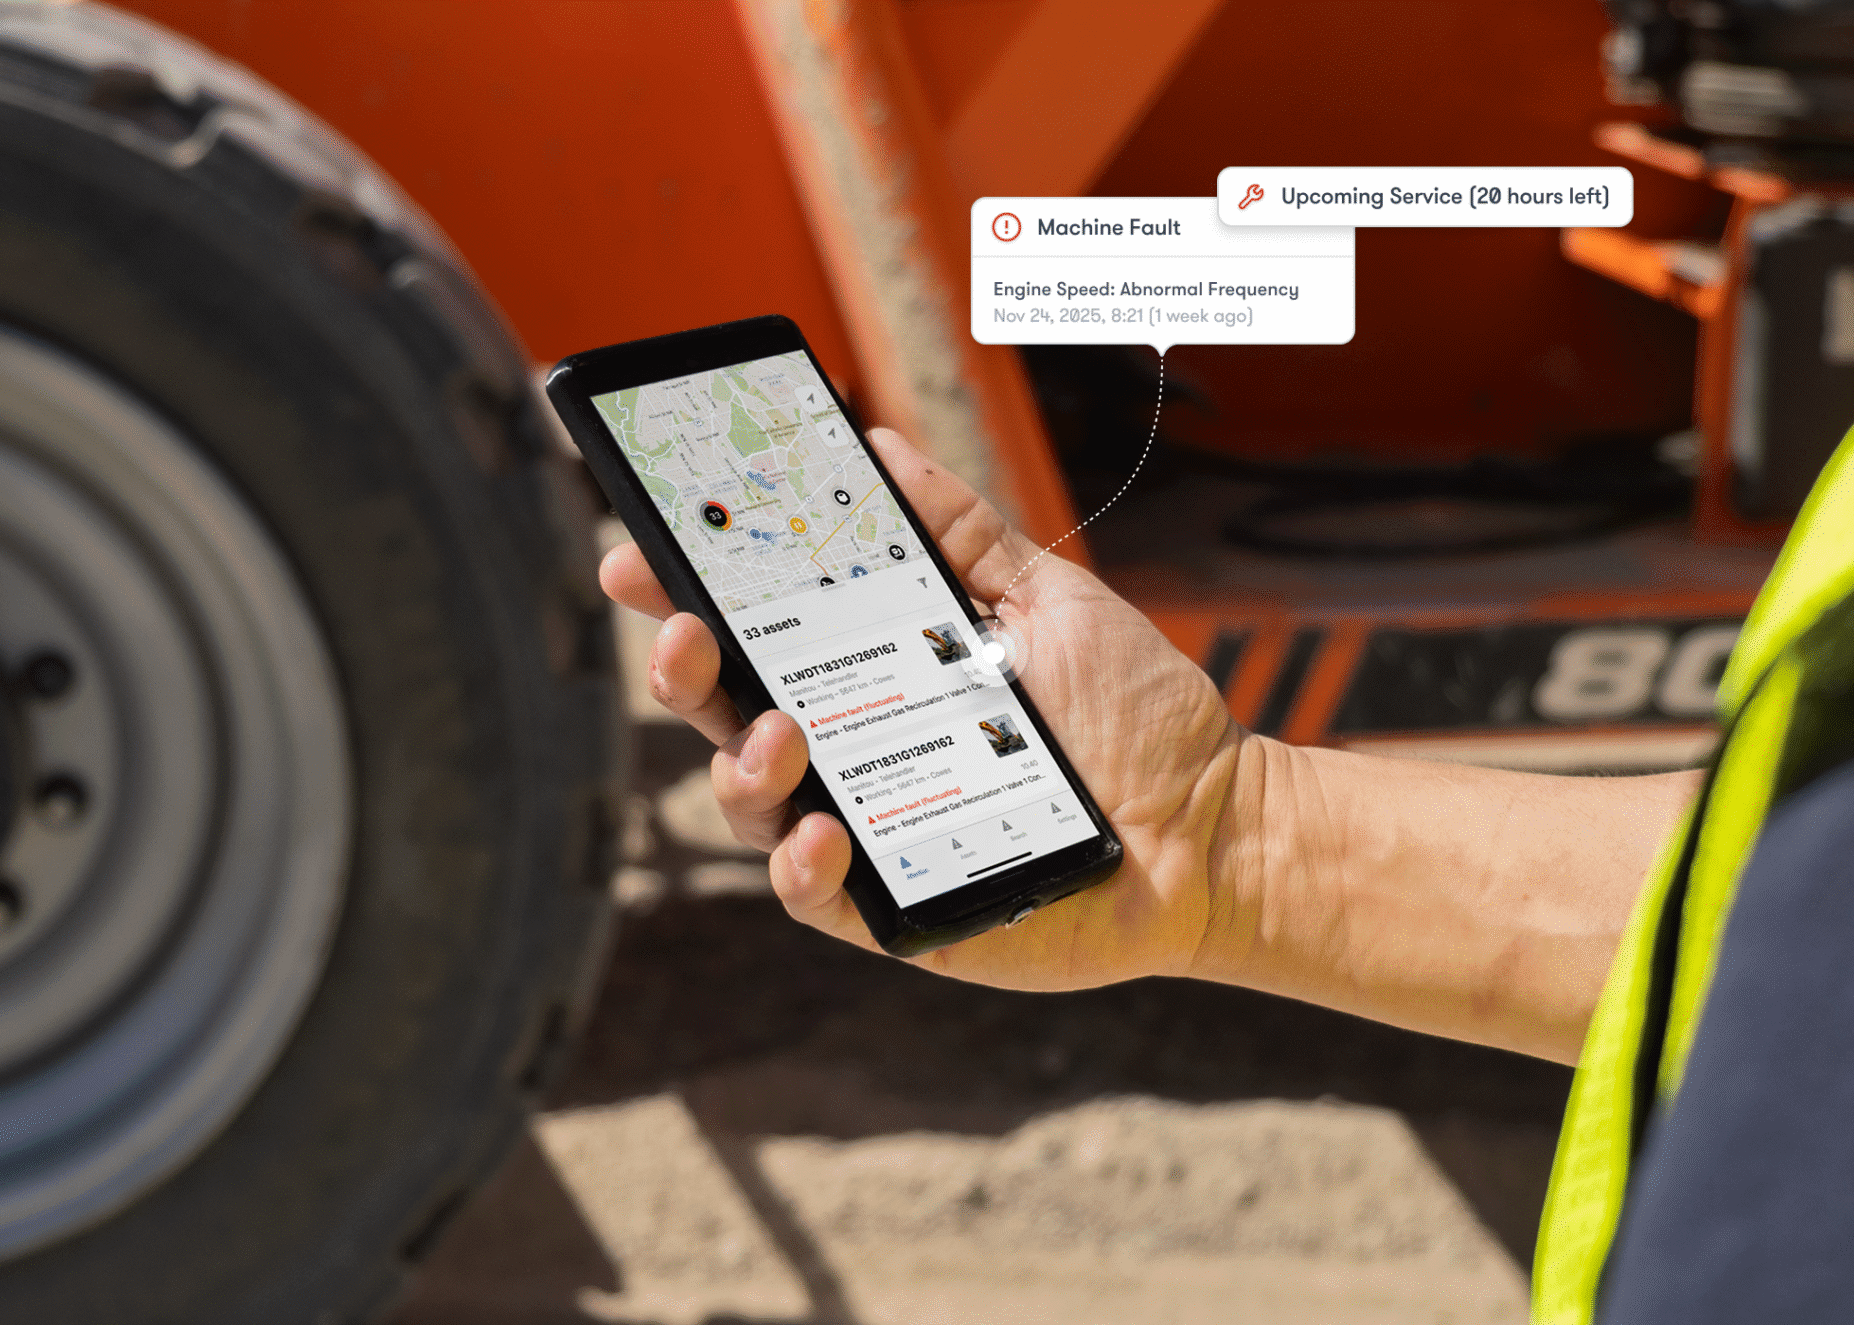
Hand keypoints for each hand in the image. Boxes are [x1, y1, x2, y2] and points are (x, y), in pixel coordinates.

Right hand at [599, 427, 1262, 990]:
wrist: (1213, 826)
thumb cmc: (1131, 713)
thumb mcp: (1046, 598)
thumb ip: (959, 531)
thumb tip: (877, 445)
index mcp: (869, 668)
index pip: (753, 625)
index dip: (684, 590)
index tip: (640, 549)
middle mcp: (850, 747)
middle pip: (724, 707)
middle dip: (682, 666)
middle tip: (684, 629)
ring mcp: (865, 828)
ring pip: (752, 801)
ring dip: (742, 763)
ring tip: (777, 733)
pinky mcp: (893, 911)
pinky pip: (815, 896)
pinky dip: (801, 865)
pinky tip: (824, 832)